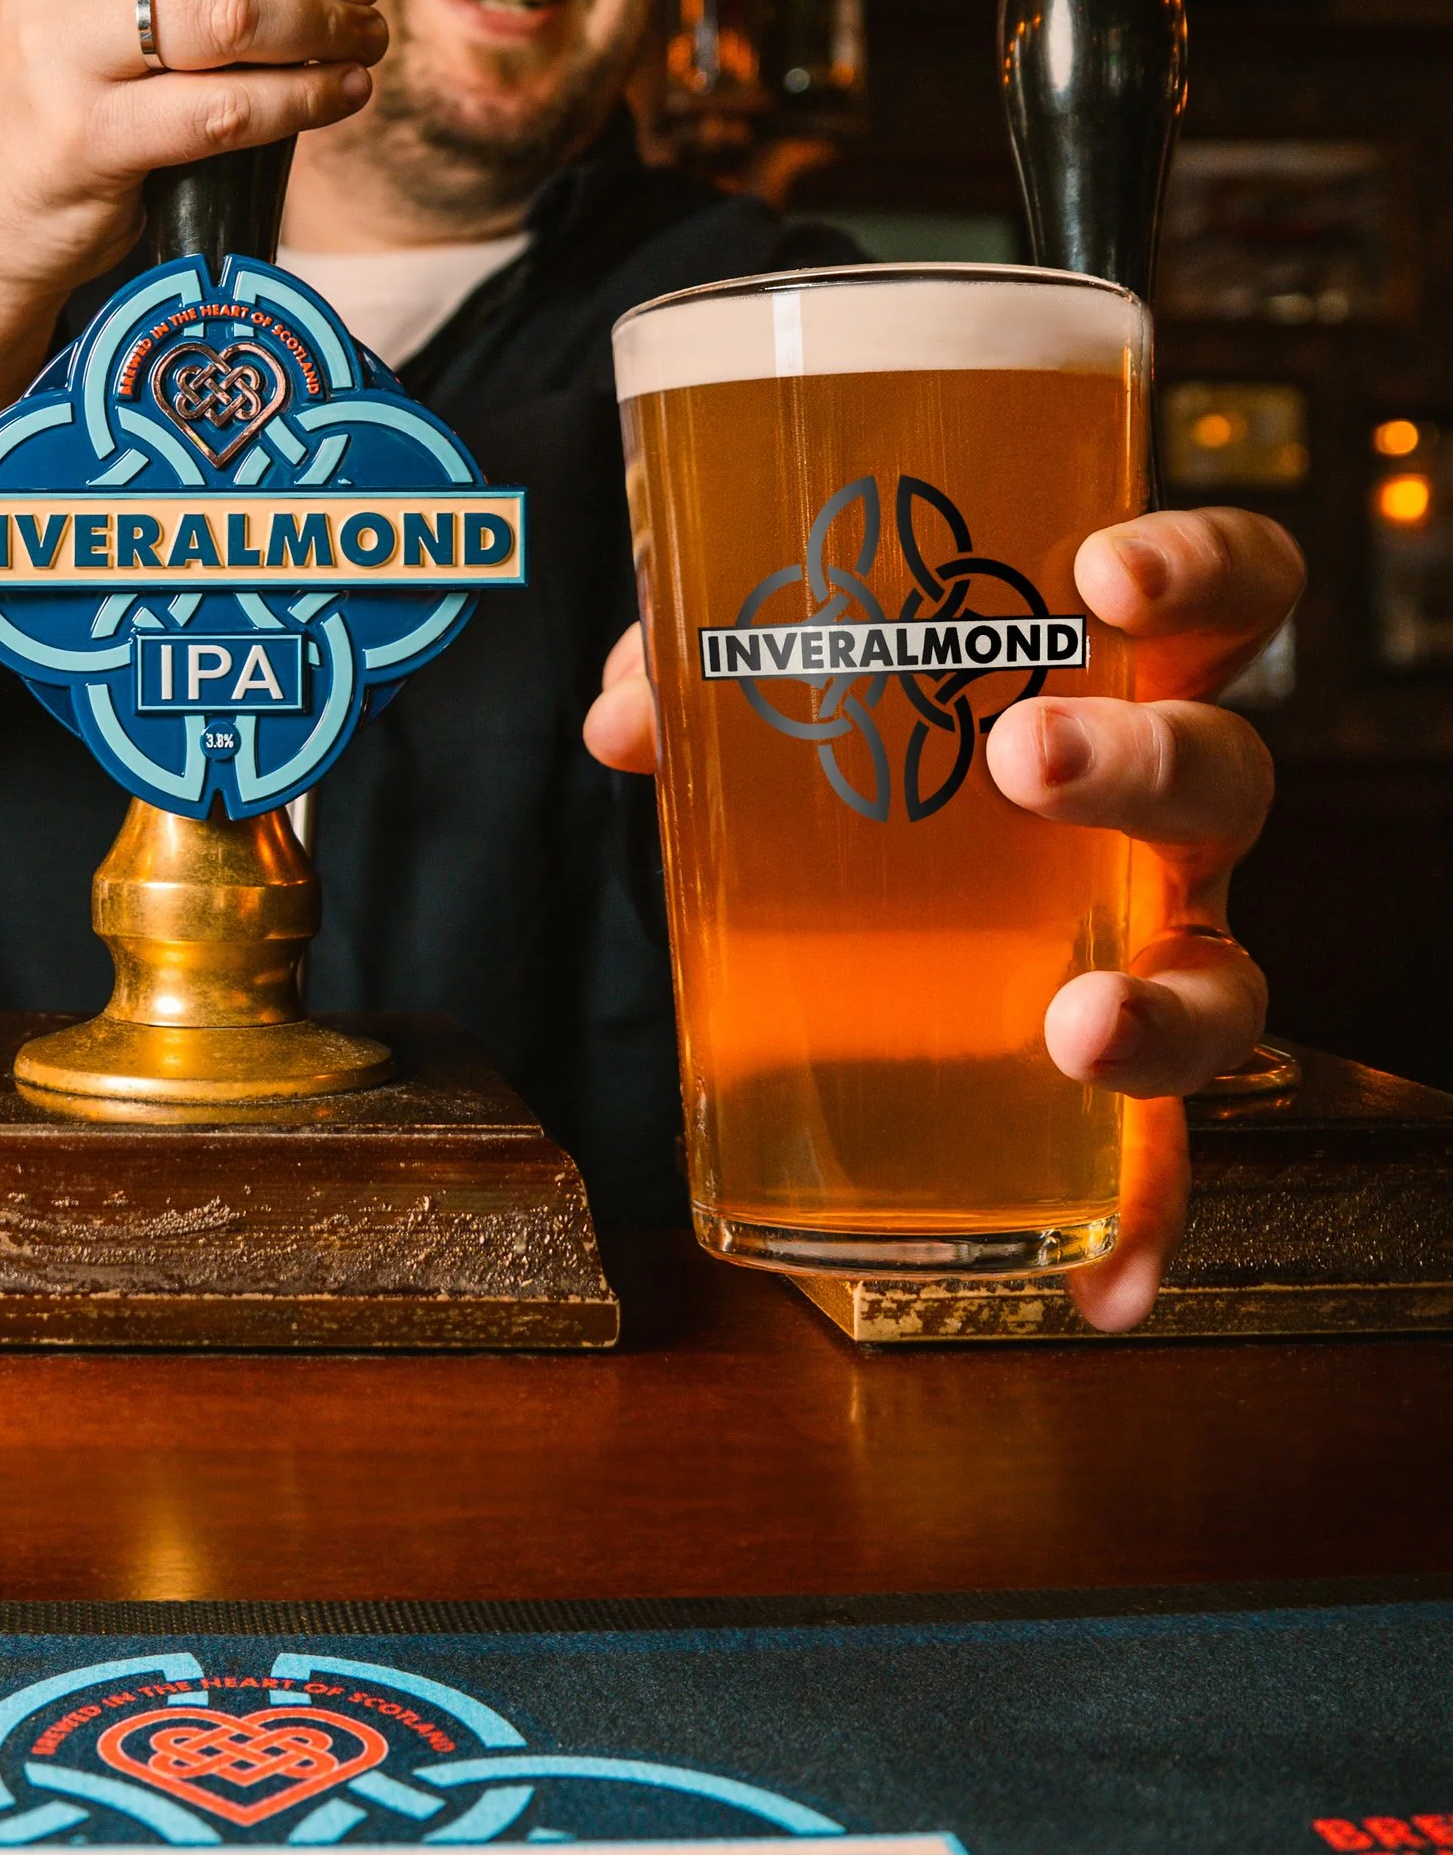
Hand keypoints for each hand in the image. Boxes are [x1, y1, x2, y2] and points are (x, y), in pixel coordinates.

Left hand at [584, 507, 1303, 1333]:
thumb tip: (624, 719)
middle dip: (1142, 765)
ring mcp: (1157, 941)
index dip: (1195, 566)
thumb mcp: (806, 668)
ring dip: (1164, 1012)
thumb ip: (718, 662)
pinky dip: (1139, 1221)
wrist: (899, 839)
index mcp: (1121, 678)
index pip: (1229, 591)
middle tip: (1030, 757)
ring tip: (1079, 1035)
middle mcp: (1167, 815)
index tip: (1103, 571)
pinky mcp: (1112, 1067)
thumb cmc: (886, 724)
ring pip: (1228, 974)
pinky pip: (1154, 1156)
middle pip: (1225, 777)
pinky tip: (1105, 1288)